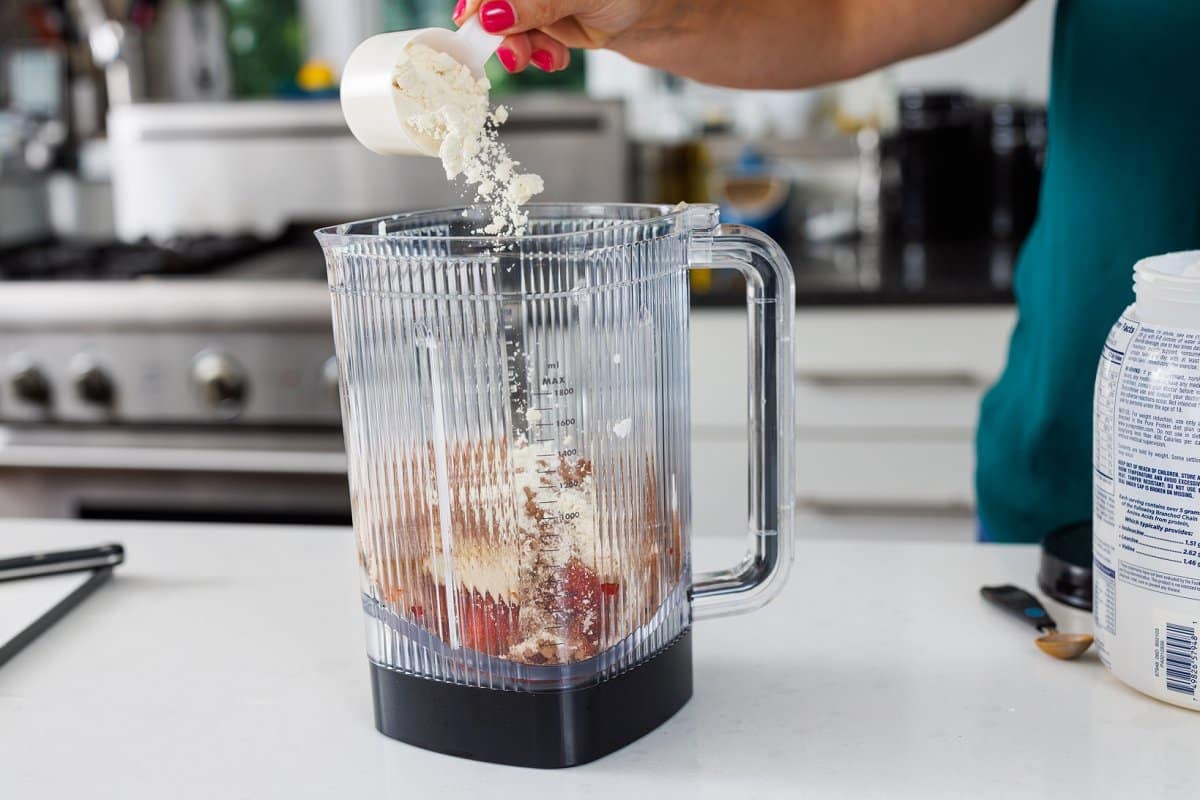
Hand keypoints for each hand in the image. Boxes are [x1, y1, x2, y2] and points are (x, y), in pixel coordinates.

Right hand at [452, 0, 678, 73]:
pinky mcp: (538, 24)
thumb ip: (539, 2)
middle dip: (501, 34)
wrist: (644, 13)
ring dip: (522, 50)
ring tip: (549, 56)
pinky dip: (538, 56)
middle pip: (490, 7)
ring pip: (505, 30)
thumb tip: (494, 13)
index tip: (475, 22)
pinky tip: (556, 57)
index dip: (477, 2)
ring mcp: (529, 2)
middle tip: (515, 55)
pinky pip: (524, 45)